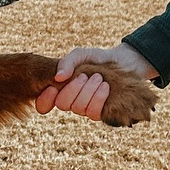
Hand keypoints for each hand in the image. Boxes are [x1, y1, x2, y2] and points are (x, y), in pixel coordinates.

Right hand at [34, 42, 158, 118]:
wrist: (125, 62)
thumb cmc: (99, 59)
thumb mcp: (81, 55)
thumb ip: (68, 62)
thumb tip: (58, 78)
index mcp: (62, 89)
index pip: (44, 104)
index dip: (45, 99)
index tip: (52, 87)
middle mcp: (73, 101)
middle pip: (62, 104)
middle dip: (73, 88)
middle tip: (84, 75)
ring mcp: (87, 109)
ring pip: (79, 108)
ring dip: (88, 91)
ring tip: (98, 77)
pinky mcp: (102, 114)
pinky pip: (94, 113)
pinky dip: (98, 98)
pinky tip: (105, 87)